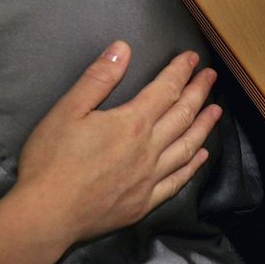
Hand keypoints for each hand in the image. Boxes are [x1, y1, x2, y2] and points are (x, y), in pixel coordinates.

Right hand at [11, 41, 218, 244]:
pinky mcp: (144, 203)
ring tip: (216, 111)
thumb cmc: (52, 160)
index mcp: (132, 123)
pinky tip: (200, 156)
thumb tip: (123, 48)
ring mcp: (149, 178)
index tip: (192, 58)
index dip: (180, 71)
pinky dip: (192, 166)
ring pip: (187, 147)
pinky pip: (176, 181)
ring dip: (204, 126)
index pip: (165, 90)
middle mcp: (148, 149)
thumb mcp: (68, 110)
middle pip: (182, 115)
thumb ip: (99, 78)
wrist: (47, 214)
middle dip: (199, 92)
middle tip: (211, 76)